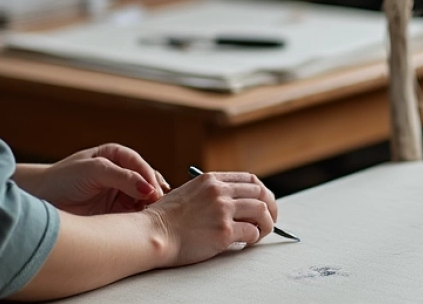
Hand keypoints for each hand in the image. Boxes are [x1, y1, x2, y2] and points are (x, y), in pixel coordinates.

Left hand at [20, 143, 168, 215]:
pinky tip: (142, 224)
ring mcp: (120, 193)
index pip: (141, 166)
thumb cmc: (62, 179)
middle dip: (154, 193)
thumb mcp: (93, 171)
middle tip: (157, 207)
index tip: (155, 193)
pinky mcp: (116, 212)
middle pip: (147, 182)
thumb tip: (149, 188)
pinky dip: (141, 219)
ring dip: (149, 207)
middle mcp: (121, 172)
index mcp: (116, 155)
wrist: (40, 201)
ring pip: (144, 199)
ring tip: (150, 217)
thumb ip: (122, 177)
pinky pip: (135, 214)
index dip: (149, 179)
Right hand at [146, 171, 278, 266]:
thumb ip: (210, 194)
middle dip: (271, 207)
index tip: (264, 202)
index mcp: (211, 180)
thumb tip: (234, 203)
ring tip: (260, 233)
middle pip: (261, 193)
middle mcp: (219, 191)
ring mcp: (222, 210)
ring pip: (262, 211)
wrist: (152, 234)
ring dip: (266, 224)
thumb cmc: (165, 219)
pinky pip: (252, 232)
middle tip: (270, 220)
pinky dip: (254, 238)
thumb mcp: (188, 193)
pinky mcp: (224, 231)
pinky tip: (247, 242)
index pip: (249, 180)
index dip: (261, 192)